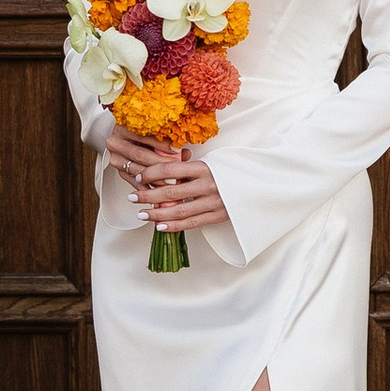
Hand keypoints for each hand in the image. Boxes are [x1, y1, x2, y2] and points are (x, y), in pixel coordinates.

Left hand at [108, 130, 229, 234]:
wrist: (257, 186)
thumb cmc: (229, 172)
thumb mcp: (210, 163)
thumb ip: (188, 167)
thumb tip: (160, 168)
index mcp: (204, 167)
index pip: (171, 169)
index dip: (151, 173)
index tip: (139, 176)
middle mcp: (208, 184)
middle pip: (171, 192)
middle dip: (148, 195)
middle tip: (132, 197)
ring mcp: (213, 202)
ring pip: (178, 211)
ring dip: (156, 214)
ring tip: (141, 214)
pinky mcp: (217, 216)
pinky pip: (191, 223)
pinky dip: (173, 226)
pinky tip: (158, 226)